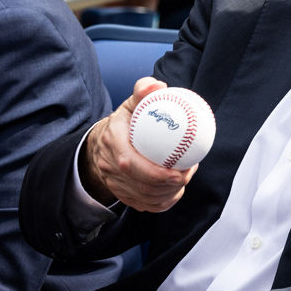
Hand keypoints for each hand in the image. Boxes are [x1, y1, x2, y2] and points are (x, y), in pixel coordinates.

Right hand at [81, 78, 197, 211]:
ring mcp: (113, 182)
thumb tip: (157, 85)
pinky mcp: (120, 193)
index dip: (155, 173)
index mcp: (112, 141)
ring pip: (143, 198)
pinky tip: (175, 192)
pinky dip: (161, 202)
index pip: (130, 163)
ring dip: (167, 194)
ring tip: (184, 179)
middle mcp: (109, 165)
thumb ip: (143, 91)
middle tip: (188, 174)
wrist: (102, 142)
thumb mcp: (132, 103)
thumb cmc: (125, 121)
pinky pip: (142, 205)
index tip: (178, 172)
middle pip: (139, 185)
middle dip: (167, 186)